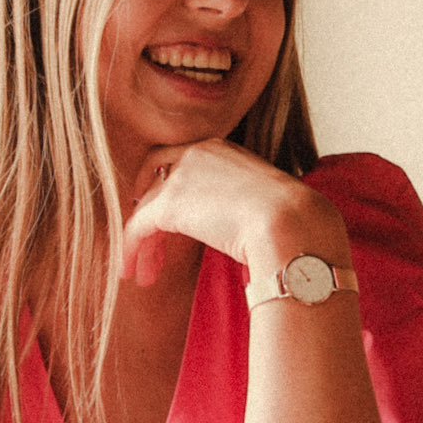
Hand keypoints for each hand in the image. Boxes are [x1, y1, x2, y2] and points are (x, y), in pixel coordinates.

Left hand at [119, 140, 345, 287]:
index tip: (167, 214)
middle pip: (154, 177)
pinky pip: (138, 227)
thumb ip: (240, 201)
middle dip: (145, 206)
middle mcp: (197, 153)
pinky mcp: (169, 204)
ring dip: (142, 242)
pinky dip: (131, 249)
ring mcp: (181, 176)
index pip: (179, 161)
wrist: (291, 222)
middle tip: (145, 237)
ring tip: (143, 274)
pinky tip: (133, 272)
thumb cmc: (291, 219)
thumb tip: (236, 226)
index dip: (166, 186)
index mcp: (220, 148)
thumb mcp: (263, 199)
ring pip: (146, 207)